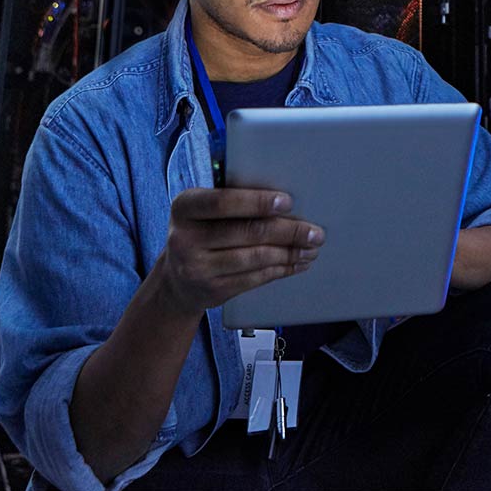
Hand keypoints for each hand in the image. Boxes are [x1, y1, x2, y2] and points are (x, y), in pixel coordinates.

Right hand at [156, 187, 324, 317]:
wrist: (175, 281)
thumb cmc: (201, 233)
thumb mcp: (203, 212)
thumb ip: (233, 200)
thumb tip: (284, 199)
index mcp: (184, 207)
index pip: (222, 202)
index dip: (258, 202)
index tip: (288, 202)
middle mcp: (185, 238)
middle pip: (247, 232)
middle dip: (288, 231)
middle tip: (314, 231)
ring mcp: (197, 268)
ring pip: (255, 257)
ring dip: (290, 252)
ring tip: (311, 248)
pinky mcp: (212, 291)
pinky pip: (255, 278)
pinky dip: (281, 269)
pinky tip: (296, 263)